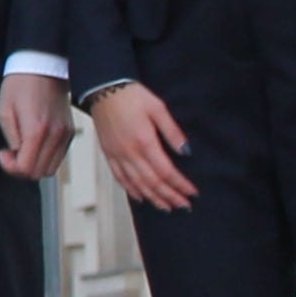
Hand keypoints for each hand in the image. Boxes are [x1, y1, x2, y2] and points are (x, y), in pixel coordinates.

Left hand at [0, 72, 75, 181]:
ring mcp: (65, 134)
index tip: (3, 153)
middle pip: (40, 173)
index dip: (11, 168)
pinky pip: (58, 157)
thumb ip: (12, 139)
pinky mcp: (70, 132)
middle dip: (21, 169)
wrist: (42, 67)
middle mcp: (55, 135)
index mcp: (37, 130)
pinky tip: (33, 144)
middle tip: (10, 154)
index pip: (27, 168)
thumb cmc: (19, 86)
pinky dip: (44, 158)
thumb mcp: (5, 112)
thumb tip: (17, 157)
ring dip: (33, 165)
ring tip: (21, 149)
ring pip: (50, 169)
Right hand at [88, 82, 194, 213]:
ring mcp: (117, 155)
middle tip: (184, 205)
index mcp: (144, 141)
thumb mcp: (158, 108)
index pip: (166, 171)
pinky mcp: (109, 154)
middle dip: (170, 196)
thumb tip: (186, 151)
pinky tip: (141, 197)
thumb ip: (172, 131)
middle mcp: (129, 152)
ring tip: (167, 207)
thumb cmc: (130, 95)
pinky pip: (120, 178)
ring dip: (153, 198)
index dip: (180, 185)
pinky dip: (131, 190)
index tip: (192, 192)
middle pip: (152, 182)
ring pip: (137, 184)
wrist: (103, 88)